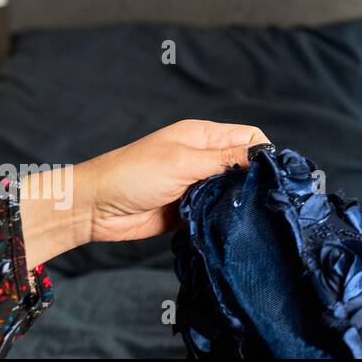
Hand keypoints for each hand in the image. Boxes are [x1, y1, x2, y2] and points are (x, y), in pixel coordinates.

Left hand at [18, 120, 270, 269]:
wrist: (93, 209)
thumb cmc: (133, 175)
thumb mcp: (184, 162)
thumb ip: (225, 159)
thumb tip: (264, 157)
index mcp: (204, 137)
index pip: (249, 137)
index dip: (262, 153)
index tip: (269, 175)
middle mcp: (204, 158)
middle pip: (244, 165)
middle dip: (253, 180)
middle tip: (260, 199)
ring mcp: (196, 184)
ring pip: (232, 190)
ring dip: (236, 201)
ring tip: (241, 213)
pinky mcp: (189, 208)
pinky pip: (216, 211)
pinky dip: (221, 218)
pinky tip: (225, 225)